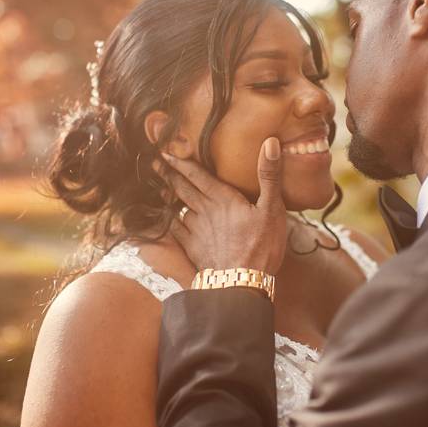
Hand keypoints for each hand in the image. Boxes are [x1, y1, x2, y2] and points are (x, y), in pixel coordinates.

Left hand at [163, 137, 287, 274]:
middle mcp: (205, 211)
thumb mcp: (272, 209)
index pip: (198, 175)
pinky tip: (168, 220)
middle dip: (169, 174)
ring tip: (161, 187)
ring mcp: (196, 231)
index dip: (181, 162)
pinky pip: (176, 230)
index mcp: (223, 199)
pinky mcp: (193, 248)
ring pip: (178, 208)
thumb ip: (269, 175)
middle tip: (155, 163)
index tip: (166, 152)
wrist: (241, 283)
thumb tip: (270, 143)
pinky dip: (170, 221)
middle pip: (183, 188)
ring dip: (169, 196)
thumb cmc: (261, 246)